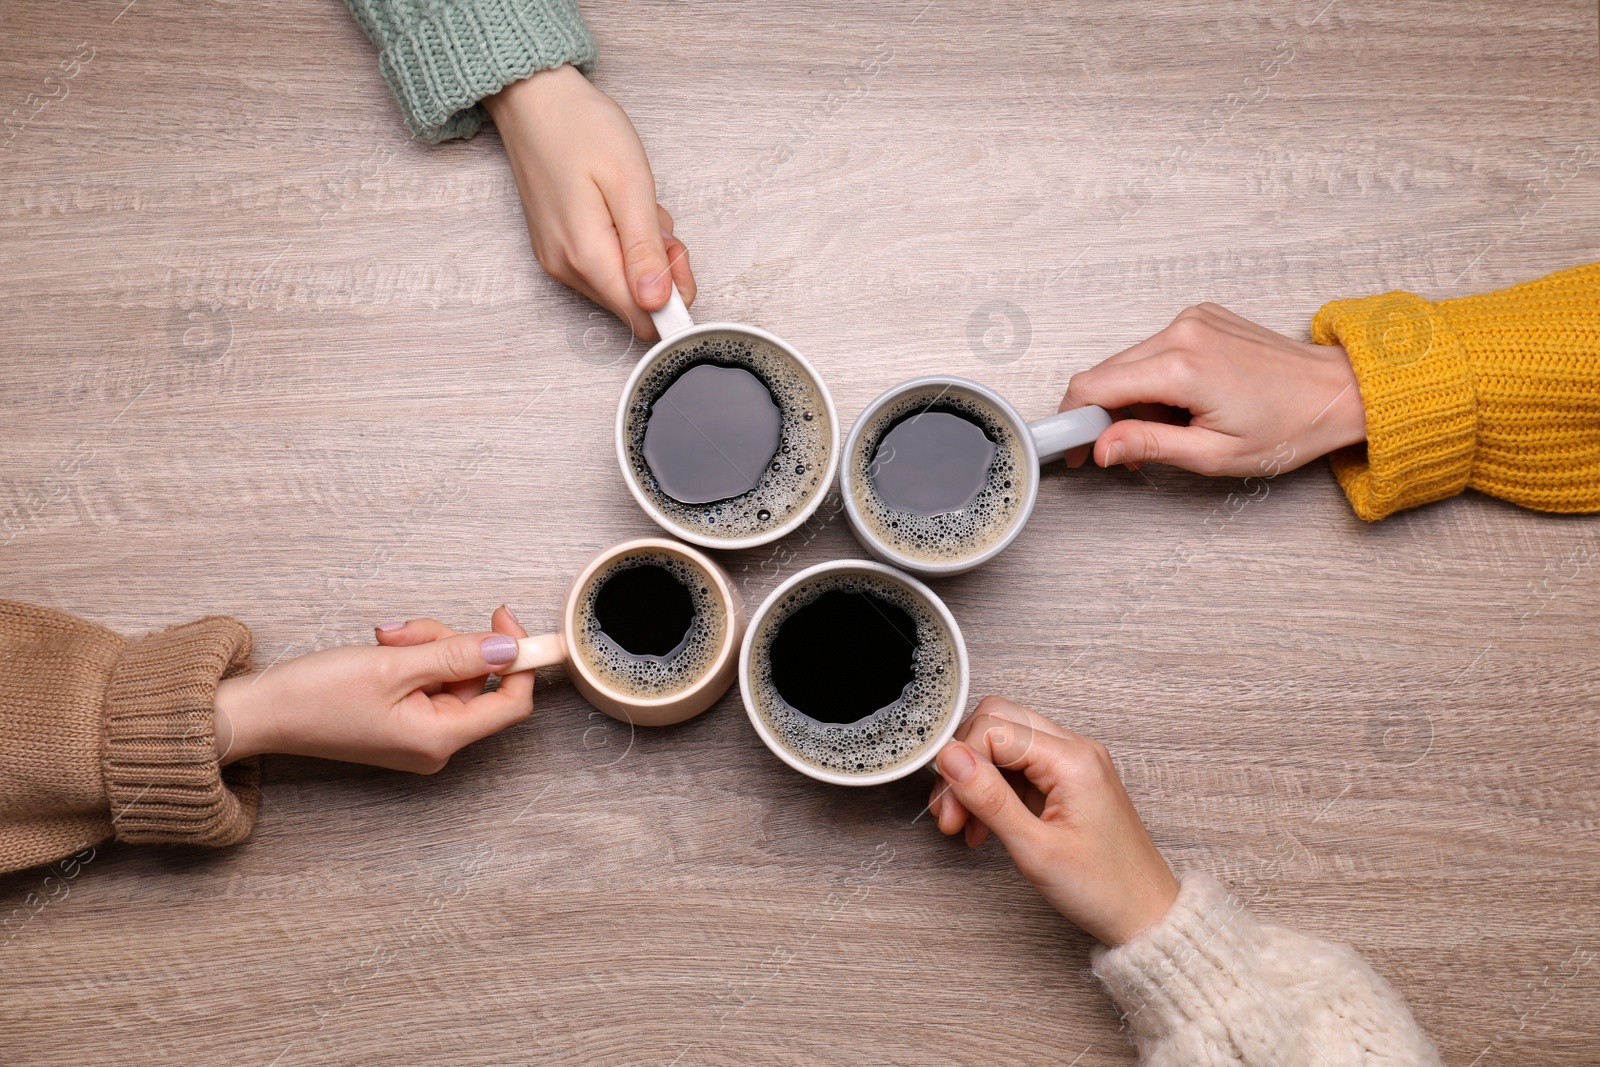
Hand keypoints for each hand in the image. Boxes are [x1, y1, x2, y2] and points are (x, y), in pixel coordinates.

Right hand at [213, 606, 532, 773]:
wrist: (260, 713)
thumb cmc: (315, 697)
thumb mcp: (393, 665)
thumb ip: (456, 655)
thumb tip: (508, 648)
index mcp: (440, 739)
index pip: (510, 702)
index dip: (517, 658)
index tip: (503, 619)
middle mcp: (435, 744)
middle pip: (476, 680)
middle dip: (448, 642)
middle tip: (406, 631)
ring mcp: (419, 733)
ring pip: (450, 673)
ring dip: (425, 645)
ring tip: (384, 639)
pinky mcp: (402, 720)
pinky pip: (427, 680)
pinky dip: (412, 657)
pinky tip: (381, 650)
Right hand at [485, 64, 696, 339]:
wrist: (533, 100)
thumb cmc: (582, 129)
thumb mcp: (630, 184)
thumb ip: (645, 250)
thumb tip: (658, 303)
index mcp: (587, 256)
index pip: (642, 319)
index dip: (673, 301)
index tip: (680, 261)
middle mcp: (567, 269)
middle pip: (634, 304)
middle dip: (660, 272)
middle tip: (659, 222)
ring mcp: (558, 260)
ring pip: (621, 285)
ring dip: (642, 255)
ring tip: (635, 207)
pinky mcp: (556, 249)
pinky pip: (603, 267)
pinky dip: (622, 245)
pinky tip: (617, 209)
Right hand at [927, 696, 1178, 945]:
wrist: (1145, 915)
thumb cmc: (1104, 889)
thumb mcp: (1035, 849)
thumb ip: (990, 798)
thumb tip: (951, 757)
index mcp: (1072, 760)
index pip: (994, 728)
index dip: (962, 763)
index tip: (949, 805)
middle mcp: (1075, 750)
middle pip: (998, 722)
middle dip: (965, 763)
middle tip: (951, 810)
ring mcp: (1074, 763)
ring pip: (1005, 743)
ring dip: (977, 779)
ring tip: (965, 824)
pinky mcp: (1069, 780)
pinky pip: (1019, 766)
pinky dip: (995, 790)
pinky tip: (986, 825)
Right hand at [1059, 303, 1366, 476]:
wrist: (1338, 392)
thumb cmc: (1289, 426)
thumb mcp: (1214, 455)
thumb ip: (1148, 446)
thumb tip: (1101, 447)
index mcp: (1182, 366)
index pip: (1092, 385)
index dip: (1072, 420)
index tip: (1073, 447)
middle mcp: (1183, 331)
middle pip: (1106, 372)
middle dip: (1103, 414)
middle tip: (1123, 451)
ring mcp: (1193, 319)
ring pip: (1129, 362)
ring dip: (1132, 398)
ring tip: (1169, 428)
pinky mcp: (1202, 317)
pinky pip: (1155, 350)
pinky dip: (1155, 380)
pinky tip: (1182, 403)